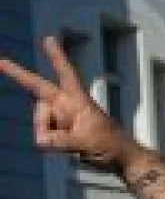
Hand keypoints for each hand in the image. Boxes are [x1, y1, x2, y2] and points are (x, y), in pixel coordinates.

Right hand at [0, 36, 139, 172]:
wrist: (120, 159)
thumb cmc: (109, 146)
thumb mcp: (84, 143)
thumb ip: (60, 141)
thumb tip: (40, 140)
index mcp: (78, 101)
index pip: (66, 74)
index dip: (57, 56)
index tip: (48, 39)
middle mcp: (67, 105)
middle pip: (38, 89)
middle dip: (19, 74)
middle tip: (0, 61)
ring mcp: (62, 118)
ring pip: (40, 123)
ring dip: (49, 135)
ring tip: (73, 144)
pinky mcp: (59, 131)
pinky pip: (43, 136)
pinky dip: (51, 143)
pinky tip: (69, 148)